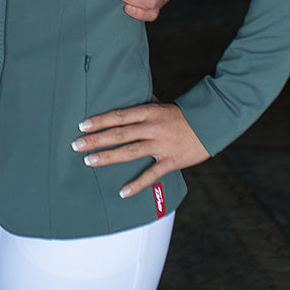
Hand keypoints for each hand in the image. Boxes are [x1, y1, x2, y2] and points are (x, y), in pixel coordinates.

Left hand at [72, 99, 208, 198]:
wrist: (212, 124)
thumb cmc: (184, 114)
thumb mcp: (163, 105)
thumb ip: (145, 105)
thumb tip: (127, 97)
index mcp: (150, 112)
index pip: (119, 116)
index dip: (100, 121)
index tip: (82, 125)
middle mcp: (153, 128)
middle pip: (120, 134)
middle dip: (96, 140)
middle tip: (76, 145)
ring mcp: (162, 145)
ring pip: (131, 152)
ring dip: (108, 157)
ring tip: (89, 161)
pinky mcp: (172, 161)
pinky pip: (152, 175)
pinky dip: (137, 184)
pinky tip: (122, 192)